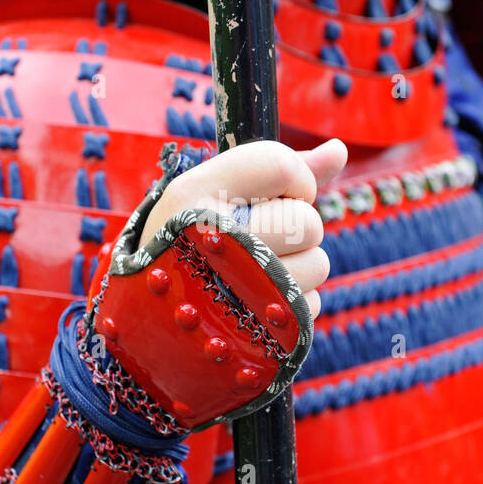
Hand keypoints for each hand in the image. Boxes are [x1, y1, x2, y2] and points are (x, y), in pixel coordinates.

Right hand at [140, 138, 348, 318]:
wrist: (144, 330)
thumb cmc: (181, 248)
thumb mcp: (209, 198)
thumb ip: (277, 172)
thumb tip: (338, 150)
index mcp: (194, 197)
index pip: (281, 164)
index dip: (294, 179)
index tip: (275, 196)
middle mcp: (213, 241)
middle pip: (307, 221)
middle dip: (294, 230)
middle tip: (258, 241)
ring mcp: (236, 292)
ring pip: (318, 264)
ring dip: (297, 270)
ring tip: (256, 276)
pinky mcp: (257, 333)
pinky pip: (311, 306)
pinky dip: (291, 307)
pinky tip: (256, 306)